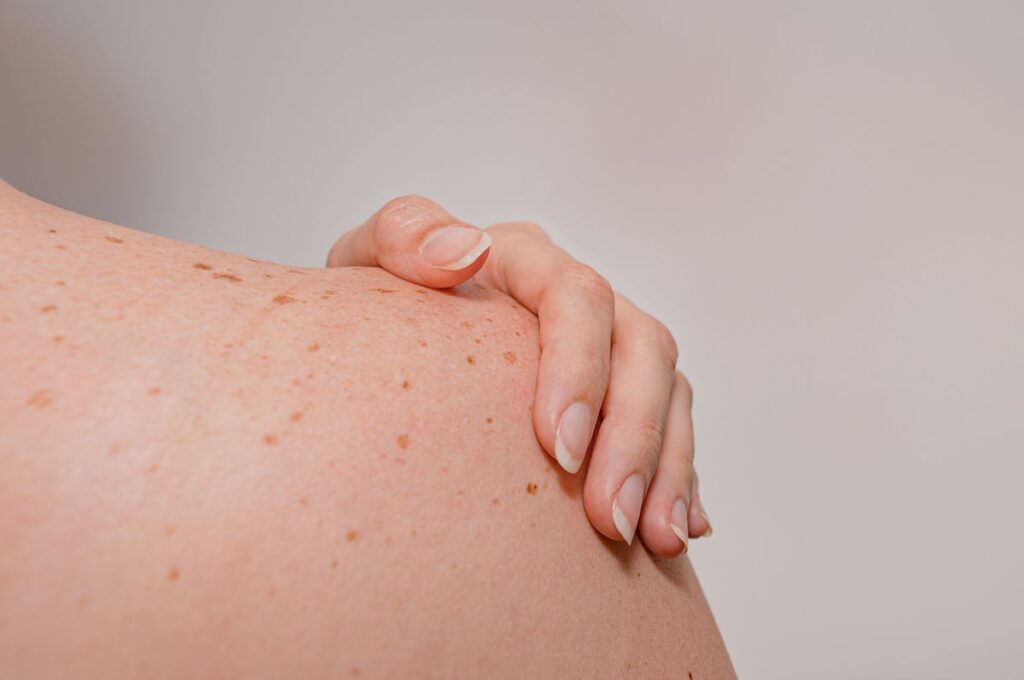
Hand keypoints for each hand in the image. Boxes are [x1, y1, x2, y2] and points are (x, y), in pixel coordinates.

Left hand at [326, 196, 711, 555]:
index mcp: (523, 258)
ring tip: (654, 542)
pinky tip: (676, 529)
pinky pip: (673, 429)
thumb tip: (466, 251)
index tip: (558, 452)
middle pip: (642, 345)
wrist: (388, 350)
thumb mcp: (365, 263)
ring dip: (668, 468)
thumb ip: (401, 237)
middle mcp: (579, 297)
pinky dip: (680, 479)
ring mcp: (609, 344)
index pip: (577, 295)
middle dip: (635, 435)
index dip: (580, 369)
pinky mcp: (625, 393)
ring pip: (669, 390)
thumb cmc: (376, 309)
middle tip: (612, 519)